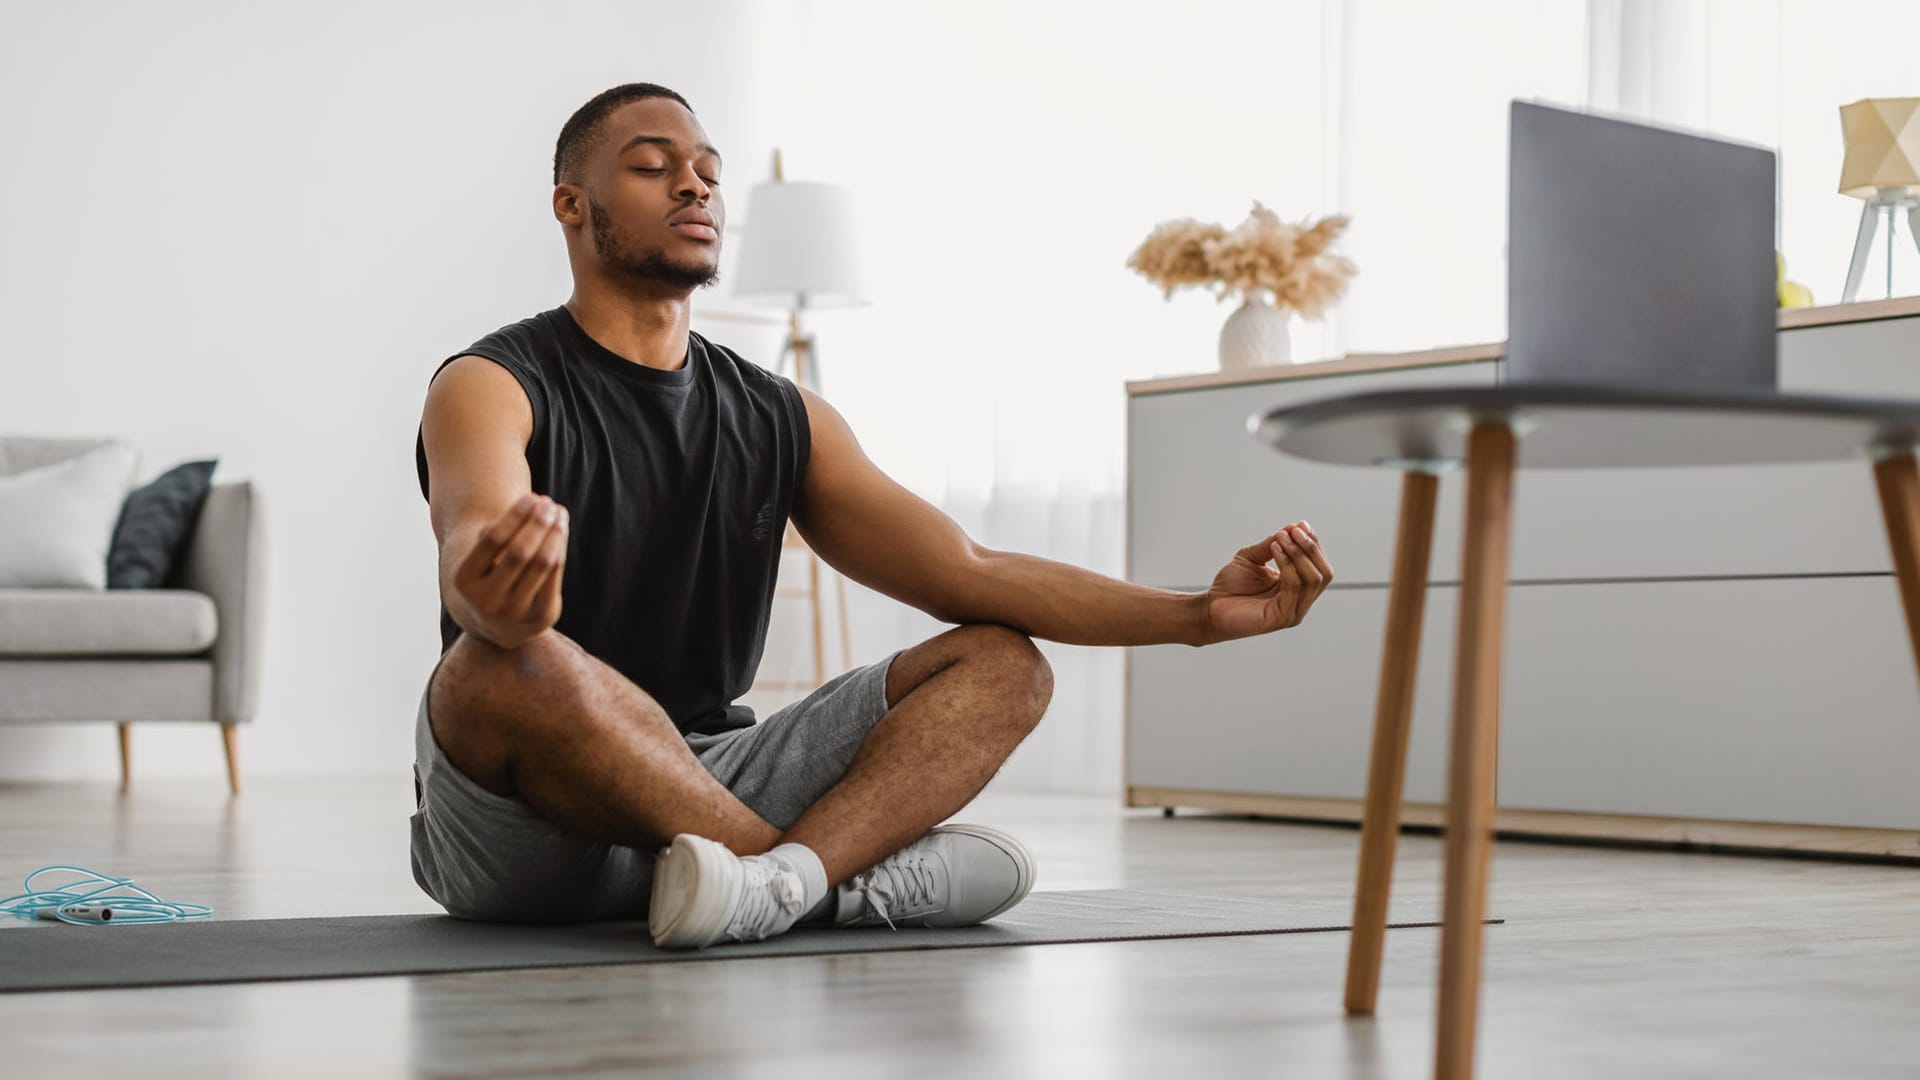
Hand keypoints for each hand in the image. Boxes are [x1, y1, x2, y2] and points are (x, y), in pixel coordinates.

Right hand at [454, 493, 568, 649]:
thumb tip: (534, 505)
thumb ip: (497, 534)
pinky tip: (561, 530)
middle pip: (519, 552)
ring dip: (554, 534)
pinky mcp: (540, 618)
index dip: (515, 516)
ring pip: (542, 564)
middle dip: (537, 524)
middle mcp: (486, 601)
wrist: (496, 623)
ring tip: (558, 512)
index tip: (531, 497)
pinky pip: (555, 576)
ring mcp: (514, 613)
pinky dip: (559, 549)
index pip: (492, 540)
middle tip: (548, 503)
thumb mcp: (480, 556)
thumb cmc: (489, 574)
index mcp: (464, 582)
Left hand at [1203, 521, 1332, 643]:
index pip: (1319, 565)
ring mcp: (1294, 611)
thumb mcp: (1252, 557)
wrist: (1210, 607)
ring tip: (1280, 538)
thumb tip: (1294, 527)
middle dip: (1310, 548)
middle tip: (1293, 531)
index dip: (1313, 543)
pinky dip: (1287, 565)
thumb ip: (1272, 544)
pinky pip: (1294, 587)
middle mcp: (1300, 601)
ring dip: (1298, 554)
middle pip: (1324, 573)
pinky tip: (1275, 550)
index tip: (1300, 525)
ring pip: (1312, 579)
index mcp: (1297, 588)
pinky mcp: (1282, 618)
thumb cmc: (1230, 586)